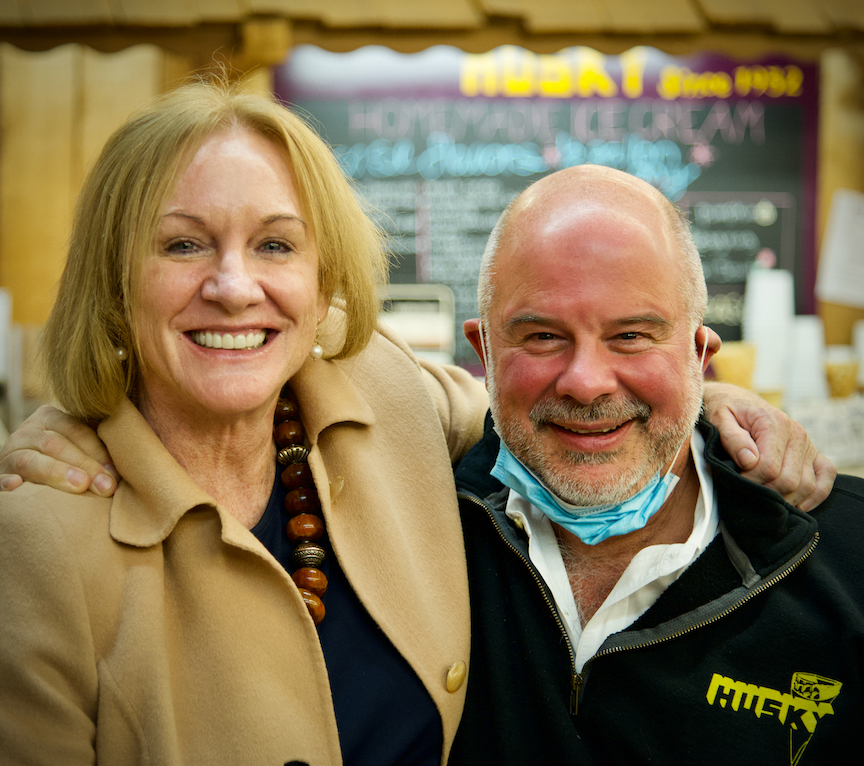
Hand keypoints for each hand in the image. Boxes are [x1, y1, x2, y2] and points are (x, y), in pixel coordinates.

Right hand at [0, 406, 116, 495]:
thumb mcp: (79, 447)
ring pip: (31, 460)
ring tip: (80, 486)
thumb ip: (99, 448)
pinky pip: (0, 477)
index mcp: (52, 418)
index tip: (117, 473)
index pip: (77, 430)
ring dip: (57, 473)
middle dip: (85, 465)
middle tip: (107, 487)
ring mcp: (10, 452)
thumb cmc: (66, 461)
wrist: (24, 471)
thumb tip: (128, 466)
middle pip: (57, 445)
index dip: (99, 451)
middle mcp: (28, 431)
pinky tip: (15, 486)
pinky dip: (6, 482)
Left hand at [703, 382, 835, 511]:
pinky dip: (815, 495)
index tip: (734, 480)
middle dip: (765, 491)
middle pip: (788, 481)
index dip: (750, 481)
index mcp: (775, 423)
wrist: (735, 400)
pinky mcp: (813, 453)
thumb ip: (732, 438)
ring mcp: (808, 444)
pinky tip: (798, 504)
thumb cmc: (725, 410)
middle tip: (746, 490)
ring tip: (763, 497)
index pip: (769, 468)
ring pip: (806, 485)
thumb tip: (749, 460)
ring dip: (785, 498)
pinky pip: (826, 476)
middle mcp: (797, 433)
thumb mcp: (719, 418)